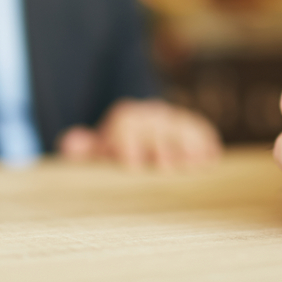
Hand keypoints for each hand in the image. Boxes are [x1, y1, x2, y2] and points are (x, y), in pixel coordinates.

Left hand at [58, 99, 222, 170]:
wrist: (137, 125)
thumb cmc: (115, 148)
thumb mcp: (97, 147)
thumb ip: (84, 148)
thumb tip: (68, 144)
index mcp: (124, 119)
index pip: (126, 126)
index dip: (128, 143)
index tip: (133, 164)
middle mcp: (148, 114)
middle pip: (155, 127)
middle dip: (161, 146)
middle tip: (166, 167)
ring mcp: (170, 118)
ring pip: (180, 126)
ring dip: (188, 144)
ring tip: (196, 163)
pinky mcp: (189, 124)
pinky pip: (199, 128)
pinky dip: (206, 141)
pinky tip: (213, 157)